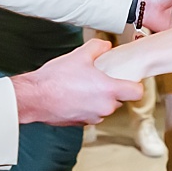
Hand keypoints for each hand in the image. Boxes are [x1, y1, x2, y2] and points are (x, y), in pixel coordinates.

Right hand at [13, 39, 141, 124]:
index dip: (135, 83)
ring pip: (104, 107)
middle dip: (113, 89)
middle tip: (101, 76)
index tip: (129, 77)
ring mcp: (92, 118)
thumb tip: (105, 46)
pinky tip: (74, 94)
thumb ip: (98, 48)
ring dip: (99, 98)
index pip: (137, 92)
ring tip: (84, 85)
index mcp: (108, 91)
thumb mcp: (79, 55)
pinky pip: (91, 113)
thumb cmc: (56, 79)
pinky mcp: (81, 124)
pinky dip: (87, 105)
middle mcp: (104, 108)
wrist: (35, 97)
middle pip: (120, 99)